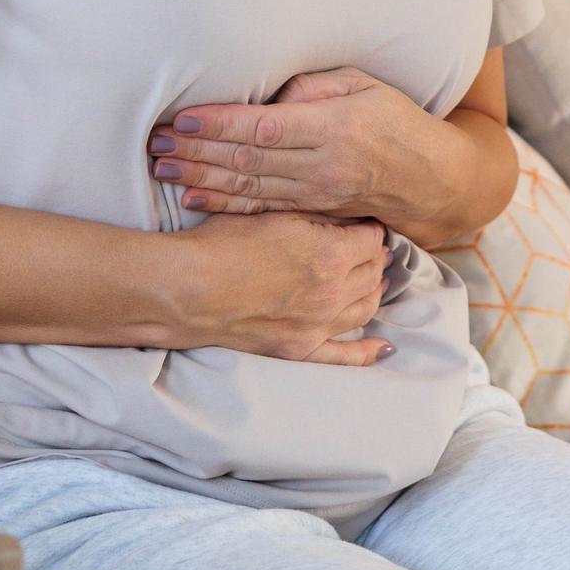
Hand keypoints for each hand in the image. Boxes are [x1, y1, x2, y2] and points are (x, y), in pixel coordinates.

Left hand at [148, 66, 438, 220]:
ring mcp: (316, 194)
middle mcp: (322, 165)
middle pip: (248, 160)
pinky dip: (224, 204)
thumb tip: (270, 94)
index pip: (265, 127)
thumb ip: (315, 87)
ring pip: (248, 187)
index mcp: (334, 127)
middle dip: (197, 151)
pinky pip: (261, 208)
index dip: (220, 124)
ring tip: (162, 168)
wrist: (430, 180)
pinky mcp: (312, 212)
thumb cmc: (396, 121)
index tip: (184, 119)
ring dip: (201, 177)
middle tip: (156, 143)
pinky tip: (193, 197)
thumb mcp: (365, 86)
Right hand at [177, 209, 395, 365]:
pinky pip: (345, 357)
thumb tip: (348, 217)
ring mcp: (318, 326)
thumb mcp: (275, 213)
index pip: (371, 238)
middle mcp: (333, 293)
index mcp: (331, 254)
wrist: (187, 288)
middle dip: (374, 255)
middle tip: (367, 246)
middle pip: (372, 271)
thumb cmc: (224, 243)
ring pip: (366, 307)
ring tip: (372, 277)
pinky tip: (382, 347)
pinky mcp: (299, 349)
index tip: (363, 222)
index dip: (369, 226)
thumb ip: (317, 216)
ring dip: (374, 289)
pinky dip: (367, 351)